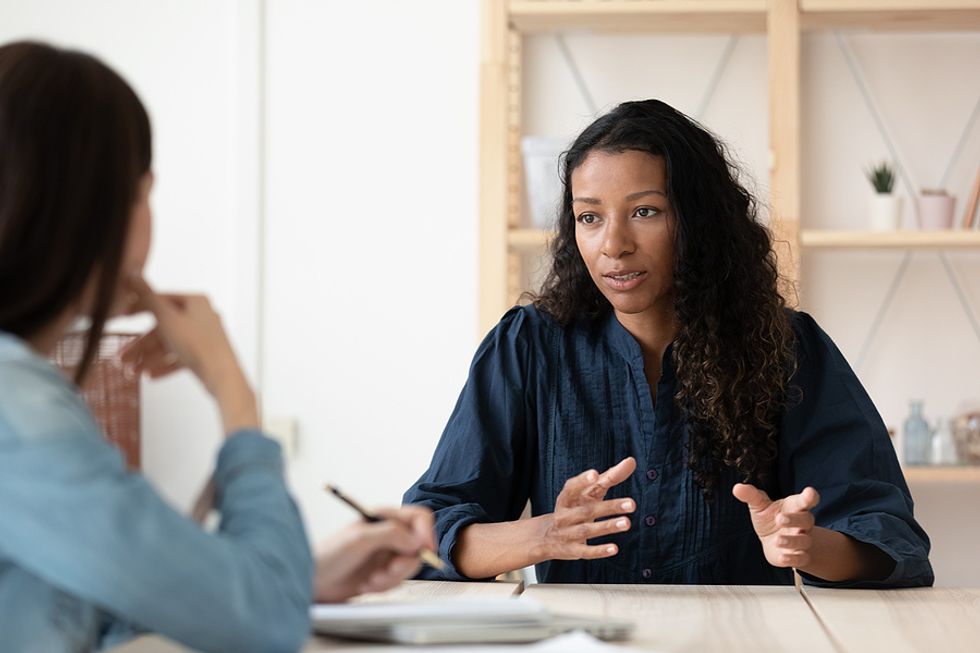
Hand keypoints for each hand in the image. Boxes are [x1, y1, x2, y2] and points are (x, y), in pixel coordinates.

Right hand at [121, 276, 257, 433]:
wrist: (222, 376)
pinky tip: (151, 374)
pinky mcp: (206, 354)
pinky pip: (180, 357)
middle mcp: (202, 316)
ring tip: (135, 370)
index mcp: (196, 302)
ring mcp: (205, 336)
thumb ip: (148, 298)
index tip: (124, 316)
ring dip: (150, 357)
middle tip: (125, 356)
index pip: (162, 299)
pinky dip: (165, 365)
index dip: (140, 308)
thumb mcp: (167, 319)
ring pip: (170, 344)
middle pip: (164, 327)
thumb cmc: (200, 346)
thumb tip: (134, 276)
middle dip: (142, 344)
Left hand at [314, 505, 435, 602]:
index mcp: (384, 517)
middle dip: (404, 563)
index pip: (419, 517)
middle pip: (419, 545)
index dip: (426, 532)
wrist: (313, 582)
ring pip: (410, 565)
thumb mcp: (359, 539)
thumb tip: (416, 539)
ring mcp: (387, 553)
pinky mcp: (384, 571)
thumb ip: (390, 534)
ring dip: (393, 577)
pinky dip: (386, 586)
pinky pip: (399, 579)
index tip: (425, 549)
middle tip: (389, 570)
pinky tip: (367, 584)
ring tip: (371, 580)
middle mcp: (389, 533)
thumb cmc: (328, 555)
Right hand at [536, 457, 636, 561]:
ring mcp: (567, 533)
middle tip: (631, 503)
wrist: (547, 537)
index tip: (595, 474)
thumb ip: (609, 477)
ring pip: (587, 530)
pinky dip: (599, 550)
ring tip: (627, 522)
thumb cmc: (575, 507)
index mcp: (566, 497)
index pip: (572, 487)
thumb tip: (631, 461)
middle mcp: (564, 514)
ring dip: (607, 526)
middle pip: (587, 510)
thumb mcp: (588, 492)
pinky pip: (586, 551)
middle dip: (609, 507)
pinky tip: (614, 548)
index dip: (582, 480)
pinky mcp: (572, 550)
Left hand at [733, 483, 819, 568]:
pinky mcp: (798, 557)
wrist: (773, 543)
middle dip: (795, 519)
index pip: (806, 500)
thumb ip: (751, 496)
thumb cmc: (770, 519)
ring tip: (778, 540)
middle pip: (806, 520)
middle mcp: (802, 524)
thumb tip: (737, 488)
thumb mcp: (760, 506)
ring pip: (804, 540)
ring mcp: (802, 540)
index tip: (809, 493)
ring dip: (792, 540)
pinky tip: (782, 557)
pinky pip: (801, 559)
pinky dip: (793, 559)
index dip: (809, 496)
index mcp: (795, 507)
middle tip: (780, 519)